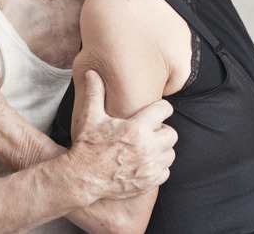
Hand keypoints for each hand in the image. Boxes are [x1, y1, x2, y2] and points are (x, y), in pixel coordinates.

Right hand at [69, 70, 177, 199]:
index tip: (154, 112)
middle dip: (161, 131)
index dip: (160, 108)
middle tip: (148, 132)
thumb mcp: (90, 117)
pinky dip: (158, 168)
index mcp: (136, 127)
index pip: (165, 110)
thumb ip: (95, 92)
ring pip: (170, 153)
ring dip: (161, 150)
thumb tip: (93, 72)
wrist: (82, 178)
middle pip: (171, 133)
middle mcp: (147, 147)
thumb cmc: (87, 146)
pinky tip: (145, 164)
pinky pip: (166, 172)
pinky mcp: (149, 182)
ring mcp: (149, 167)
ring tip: (146, 148)